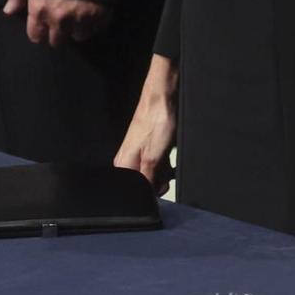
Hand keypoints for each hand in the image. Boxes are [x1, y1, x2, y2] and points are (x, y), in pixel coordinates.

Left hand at [2, 0, 110, 45]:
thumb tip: (9, 11)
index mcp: (40, 9)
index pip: (36, 36)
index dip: (40, 29)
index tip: (44, 23)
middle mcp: (60, 18)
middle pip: (57, 41)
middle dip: (58, 31)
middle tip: (63, 18)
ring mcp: (82, 19)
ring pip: (77, 36)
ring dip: (77, 28)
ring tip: (79, 13)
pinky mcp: (101, 16)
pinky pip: (96, 28)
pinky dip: (94, 22)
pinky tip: (92, 9)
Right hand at [113, 68, 176, 195]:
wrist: (164, 96)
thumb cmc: (156, 118)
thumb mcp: (153, 157)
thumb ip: (148, 181)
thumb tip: (147, 198)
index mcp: (123, 164)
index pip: (135, 191)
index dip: (150, 191)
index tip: (159, 181)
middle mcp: (128, 159)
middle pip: (146, 183)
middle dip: (159, 180)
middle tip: (164, 165)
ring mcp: (140, 153)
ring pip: (154, 173)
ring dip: (164, 170)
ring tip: (167, 157)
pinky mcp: (150, 147)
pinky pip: (159, 163)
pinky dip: (166, 162)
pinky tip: (170, 154)